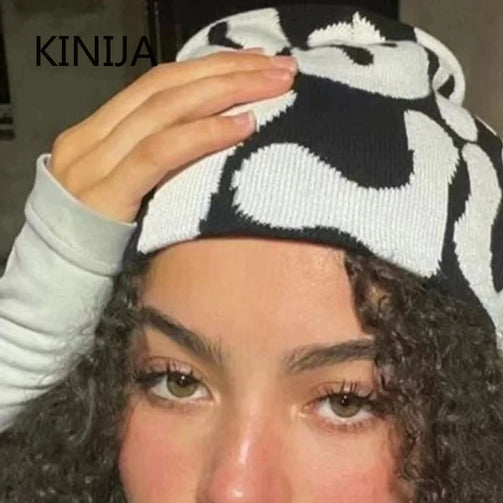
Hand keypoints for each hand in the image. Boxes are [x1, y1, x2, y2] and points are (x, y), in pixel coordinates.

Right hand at [48, 49, 296, 221]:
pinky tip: (243, 125)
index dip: (211, 66)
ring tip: (272, 87)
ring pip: (165, 109)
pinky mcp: (107, 193)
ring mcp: (95, 162)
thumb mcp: (127, 184)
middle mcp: (93, 136)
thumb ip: (155, 155)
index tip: (258, 61)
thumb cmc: (105, 236)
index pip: (160, 82)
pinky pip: (161, 153)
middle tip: (280, 67)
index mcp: (99, 129)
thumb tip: (213, 132)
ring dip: (225, 93)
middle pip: (167, 86)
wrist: (61, 278)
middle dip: (227, 71)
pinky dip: (204, 135)